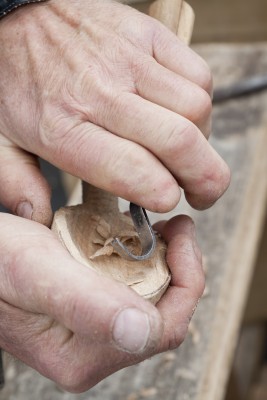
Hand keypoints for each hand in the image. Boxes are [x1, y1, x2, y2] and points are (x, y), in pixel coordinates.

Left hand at [0, 0, 229, 224]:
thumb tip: (39, 218)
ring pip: (195, 109)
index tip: (168, 201)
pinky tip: (182, 113)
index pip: (132, 170)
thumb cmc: (13, 81)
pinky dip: (201, 101)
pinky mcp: (146, 35)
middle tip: (204, 192)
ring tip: (186, 150)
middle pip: (179, 142)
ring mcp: (127, 61)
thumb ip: (17, 183)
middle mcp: (101, 95)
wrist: (17, 17)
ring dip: (202, 140)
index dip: (163, 195)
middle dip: (206, 179)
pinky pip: (198, 73)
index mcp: (64, 129)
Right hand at [0, 213, 203, 391]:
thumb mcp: (35, 271)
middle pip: (162, 314)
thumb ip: (85, 303)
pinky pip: (130, 290)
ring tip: (155, 229)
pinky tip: (133, 239)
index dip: (185, 280)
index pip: (164, 329)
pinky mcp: (88, 312)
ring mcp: (92, 333)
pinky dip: (140, 262)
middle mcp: (92, 351)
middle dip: (178, 267)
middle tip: (174, 227)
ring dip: (161, 263)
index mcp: (85, 356)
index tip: (180, 233)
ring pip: (150, 300)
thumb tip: (143, 331)